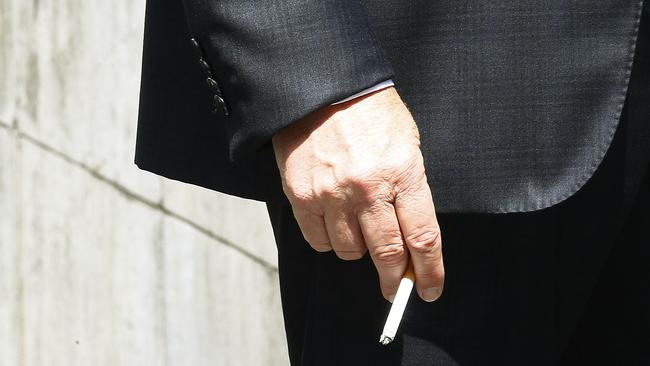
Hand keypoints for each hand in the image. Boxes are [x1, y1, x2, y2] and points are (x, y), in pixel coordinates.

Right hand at [272, 87, 443, 301]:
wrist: (320, 88)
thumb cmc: (370, 112)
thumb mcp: (407, 143)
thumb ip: (411, 189)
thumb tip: (412, 238)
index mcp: (402, 172)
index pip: (423, 237)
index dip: (430, 271)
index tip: (431, 288)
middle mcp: (368, 188)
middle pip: (388, 255)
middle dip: (397, 279)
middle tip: (398, 287)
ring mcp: (331, 194)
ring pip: (351, 251)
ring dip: (360, 250)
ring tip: (361, 231)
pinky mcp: (302, 196)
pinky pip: (318, 241)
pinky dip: (330, 241)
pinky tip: (335, 225)